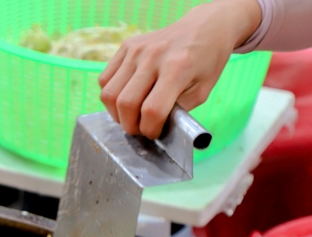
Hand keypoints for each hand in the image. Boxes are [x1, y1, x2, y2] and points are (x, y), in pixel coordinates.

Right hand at [98, 0, 261, 138]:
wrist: (204, 28)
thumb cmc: (206, 61)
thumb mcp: (202, 91)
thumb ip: (177, 111)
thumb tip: (153, 128)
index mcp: (178, 67)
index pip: (152, 110)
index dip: (150, 129)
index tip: (154, 133)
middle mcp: (153, 56)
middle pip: (126, 103)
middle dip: (130, 125)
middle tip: (139, 128)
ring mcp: (136, 50)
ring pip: (109, 94)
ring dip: (116, 113)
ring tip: (130, 115)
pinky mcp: (126, 46)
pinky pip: (105, 80)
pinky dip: (111, 96)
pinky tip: (125, 97)